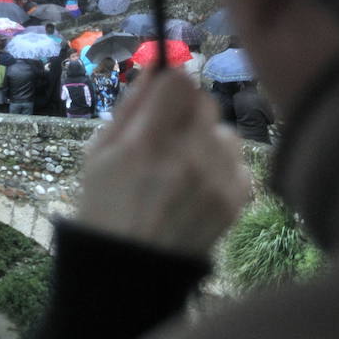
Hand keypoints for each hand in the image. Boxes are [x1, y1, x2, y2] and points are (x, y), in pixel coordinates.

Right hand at [77, 69, 248, 257]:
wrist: (128, 273)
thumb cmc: (104, 204)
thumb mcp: (99, 151)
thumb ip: (131, 106)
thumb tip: (156, 65)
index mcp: (145, 145)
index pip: (179, 82)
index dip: (169, 84)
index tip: (161, 97)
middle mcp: (186, 160)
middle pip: (205, 102)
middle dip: (187, 110)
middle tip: (168, 134)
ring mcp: (215, 182)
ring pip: (225, 131)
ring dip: (207, 139)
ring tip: (184, 164)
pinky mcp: (235, 201)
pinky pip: (239, 161)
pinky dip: (222, 166)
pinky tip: (198, 184)